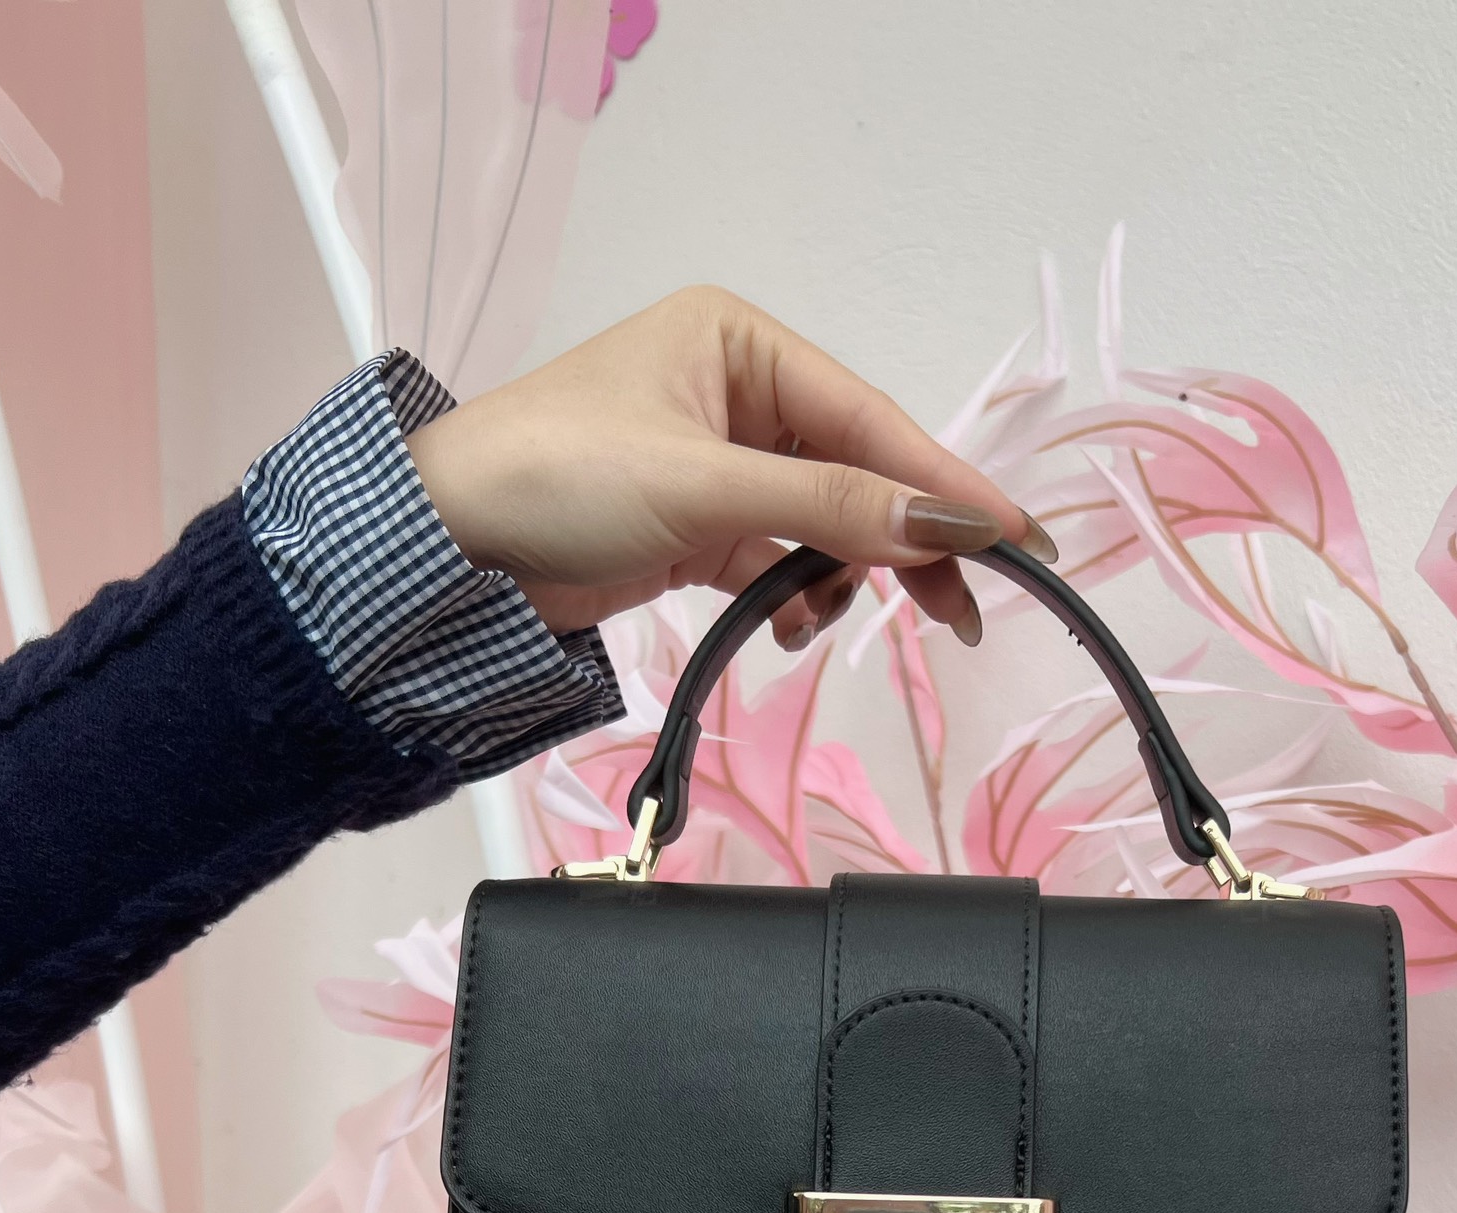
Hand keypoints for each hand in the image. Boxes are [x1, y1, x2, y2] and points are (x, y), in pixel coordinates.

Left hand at [405, 284, 1054, 651]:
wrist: (440, 552)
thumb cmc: (553, 478)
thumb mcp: (703, 488)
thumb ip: (829, 510)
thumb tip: (942, 528)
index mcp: (738, 342)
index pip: (869, 418)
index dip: (944, 485)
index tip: (1017, 539)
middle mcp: (736, 393)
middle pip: (859, 473)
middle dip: (905, 542)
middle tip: (966, 611)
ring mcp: (719, 464)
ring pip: (826, 524)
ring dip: (845, 577)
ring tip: (832, 621)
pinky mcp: (698, 529)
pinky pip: (783, 562)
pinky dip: (799, 596)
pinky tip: (793, 625)